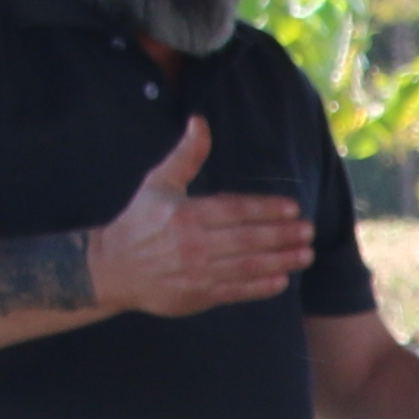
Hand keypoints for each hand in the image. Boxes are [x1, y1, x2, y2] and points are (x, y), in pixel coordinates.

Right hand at [85, 125, 315, 318]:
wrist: (110, 268)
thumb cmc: (138, 221)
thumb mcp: (159, 182)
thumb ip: (186, 155)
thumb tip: (200, 120)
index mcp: (185, 214)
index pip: (235, 210)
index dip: (266, 209)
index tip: (293, 208)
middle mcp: (192, 245)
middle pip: (247, 239)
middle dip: (281, 236)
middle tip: (309, 232)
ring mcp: (195, 274)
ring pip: (246, 267)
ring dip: (279, 261)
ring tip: (305, 255)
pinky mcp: (195, 297)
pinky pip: (234, 292)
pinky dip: (259, 288)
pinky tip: (281, 281)